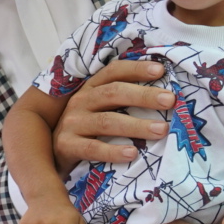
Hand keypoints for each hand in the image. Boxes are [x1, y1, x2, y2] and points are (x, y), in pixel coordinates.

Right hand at [52, 58, 173, 168]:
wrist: (53, 154)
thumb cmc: (86, 130)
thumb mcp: (99, 109)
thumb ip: (121, 100)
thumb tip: (164, 96)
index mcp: (91, 88)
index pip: (113, 72)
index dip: (136, 69)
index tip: (161, 71)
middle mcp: (80, 101)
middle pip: (113, 93)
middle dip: (144, 96)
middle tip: (170, 100)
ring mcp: (72, 123)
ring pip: (107, 121)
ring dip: (136, 125)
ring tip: (161, 129)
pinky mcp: (66, 145)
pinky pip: (92, 148)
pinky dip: (113, 151)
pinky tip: (132, 153)